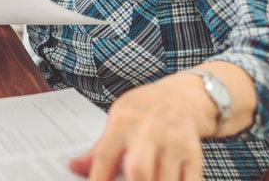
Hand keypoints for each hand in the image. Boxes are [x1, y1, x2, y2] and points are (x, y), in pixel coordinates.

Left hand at [70, 75, 215, 180]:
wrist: (182, 96)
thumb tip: (73, 168)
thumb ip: (99, 148)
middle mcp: (150, 132)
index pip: (105, 156)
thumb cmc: (144, 110)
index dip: (97, 179)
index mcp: (124, 122)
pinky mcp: (194, 155)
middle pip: (138, 170)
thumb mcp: (118, 118)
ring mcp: (174, 144)